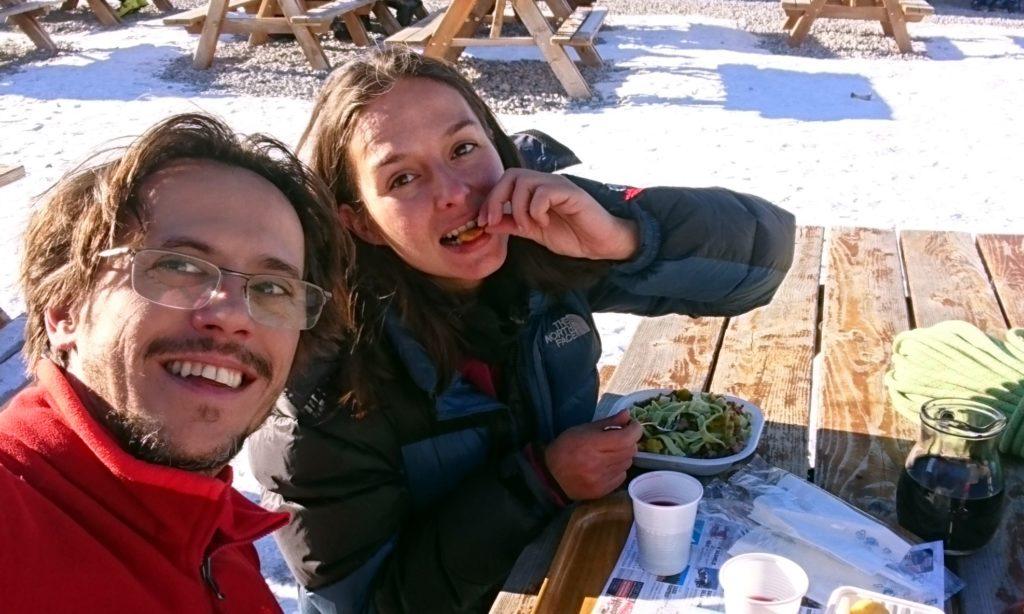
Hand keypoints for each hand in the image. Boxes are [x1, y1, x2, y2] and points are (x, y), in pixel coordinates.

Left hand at [477, 169, 638, 260]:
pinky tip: (545, 223)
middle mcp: (545, 183)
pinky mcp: (571, 193)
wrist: (600, 244)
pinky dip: (537, 210)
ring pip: (525, 182)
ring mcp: (558, 186)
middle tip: (493, 221)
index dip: (490, 200)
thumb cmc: (572, 235)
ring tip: (528, 226)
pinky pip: (544, 193)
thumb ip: (512, 225)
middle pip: (511, 175)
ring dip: (518, 208)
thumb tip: (488, 223)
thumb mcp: (534, 232)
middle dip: (496, 199)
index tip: (483, 222)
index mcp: (535, 191)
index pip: (505, 182)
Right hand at [544, 409, 641, 500]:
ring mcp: (601, 479)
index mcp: (592, 444)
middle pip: (630, 450)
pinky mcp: (602, 491)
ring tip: (611, 452)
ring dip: (624, 455)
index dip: (635, 430)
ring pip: (627, 463)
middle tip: (621, 437)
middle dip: (629, 441)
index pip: (626, 438)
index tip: (633, 426)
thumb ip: (608, 422)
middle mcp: (599, 463)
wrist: (550, 476)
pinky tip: (607, 466)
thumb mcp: (583, 429)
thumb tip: (628, 414)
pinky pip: (621, 477)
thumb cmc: (566, 448)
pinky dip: (619, 469)